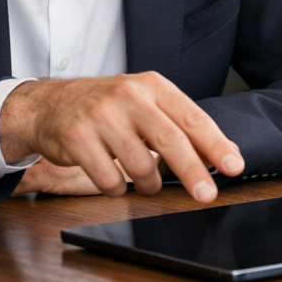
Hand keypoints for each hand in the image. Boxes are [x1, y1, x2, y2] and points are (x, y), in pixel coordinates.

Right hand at [0, 71, 242, 203]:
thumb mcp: (147, 104)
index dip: (215, 145)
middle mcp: (128, 95)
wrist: (47, 105)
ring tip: (146, 181)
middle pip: (170, 140)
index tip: (234, 166)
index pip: (192, 117)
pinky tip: (114, 178)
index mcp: (152, 85)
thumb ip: (183, 125)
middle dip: (193, 172)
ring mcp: (100, 116)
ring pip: (140, 165)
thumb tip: (228, 154)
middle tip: (207, 196)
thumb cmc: (107, 107)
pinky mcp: (76, 137)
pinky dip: (117, 188)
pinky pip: (109, 178)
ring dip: (149, 184)